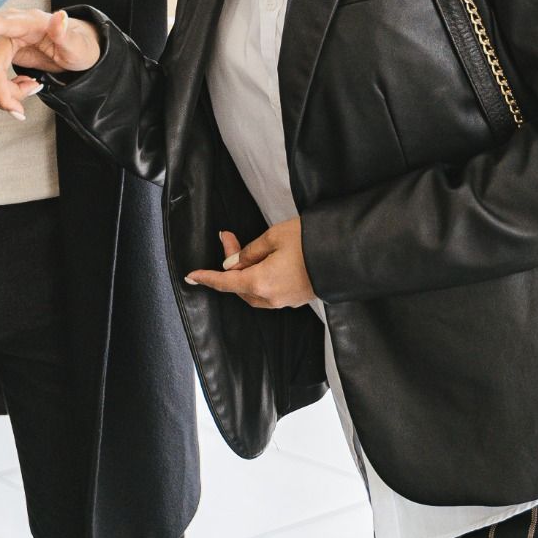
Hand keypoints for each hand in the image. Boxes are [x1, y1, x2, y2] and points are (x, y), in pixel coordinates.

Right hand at [0, 8, 102, 117]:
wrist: (76, 50)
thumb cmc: (78, 45)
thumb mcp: (77, 44)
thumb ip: (65, 32)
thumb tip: (61, 17)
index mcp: (26, 22)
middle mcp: (8, 27)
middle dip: (3, 92)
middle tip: (19, 110)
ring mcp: (1, 40)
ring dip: (6, 92)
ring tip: (32, 89)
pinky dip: (5, 89)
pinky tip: (24, 85)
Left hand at [184, 220, 314, 309]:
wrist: (346, 254)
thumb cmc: (310, 242)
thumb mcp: (274, 237)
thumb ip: (249, 251)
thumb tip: (232, 263)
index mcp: (261, 283)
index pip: (225, 282)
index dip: (206, 278)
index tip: (190, 277)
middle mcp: (272, 297)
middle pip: (239, 287)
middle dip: (229, 264)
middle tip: (229, 238)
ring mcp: (286, 300)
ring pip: (254, 291)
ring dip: (244, 273)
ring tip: (244, 247)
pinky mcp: (297, 298)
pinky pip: (269, 292)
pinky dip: (259, 278)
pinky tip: (262, 261)